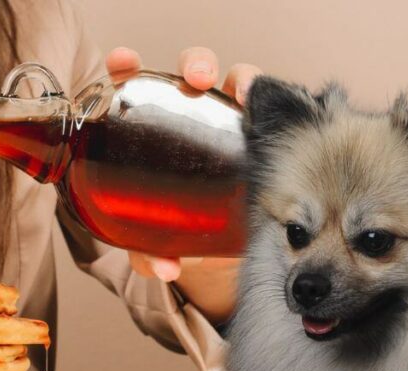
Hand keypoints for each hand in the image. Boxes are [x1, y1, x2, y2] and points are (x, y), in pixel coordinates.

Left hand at [103, 46, 260, 324]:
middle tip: (198, 80)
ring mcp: (228, 120)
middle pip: (190, 74)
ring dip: (242, 77)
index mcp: (151, 124)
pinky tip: (282, 113)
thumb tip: (166, 268)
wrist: (213, 243)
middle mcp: (190, 112)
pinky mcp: (261, 134)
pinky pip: (275, 112)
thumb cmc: (170, 226)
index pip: (133, 84)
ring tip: (245, 93)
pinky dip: (279, 104)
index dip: (126, 68)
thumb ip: (150, 252)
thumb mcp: (153, 239)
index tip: (125, 65)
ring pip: (236, 82)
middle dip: (196, 65)